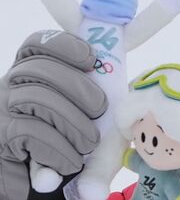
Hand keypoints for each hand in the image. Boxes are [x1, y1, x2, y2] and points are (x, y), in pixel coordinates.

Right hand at [0, 30, 106, 199]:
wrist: (41, 179)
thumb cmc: (73, 142)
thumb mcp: (92, 119)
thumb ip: (102, 104)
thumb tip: (123, 69)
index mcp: (33, 72)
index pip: (40, 44)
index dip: (65, 46)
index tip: (91, 59)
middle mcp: (12, 85)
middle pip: (41, 69)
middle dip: (79, 87)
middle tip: (100, 109)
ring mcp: (3, 110)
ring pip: (36, 99)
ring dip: (72, 122)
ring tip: (88, 142)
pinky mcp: (1, 138)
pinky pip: (28, 133)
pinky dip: (57, 148)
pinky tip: (71, 161)